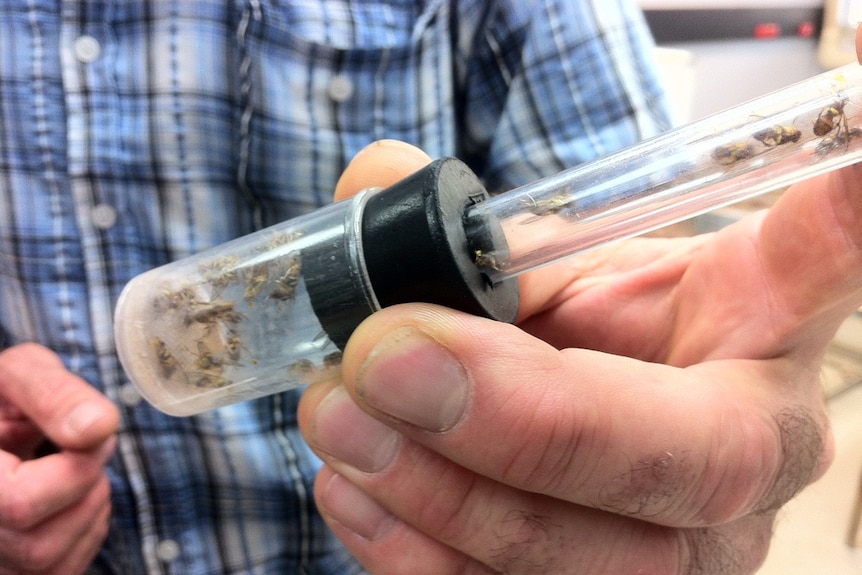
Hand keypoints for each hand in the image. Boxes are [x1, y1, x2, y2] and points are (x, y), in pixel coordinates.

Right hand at [0, 343, 119, 574]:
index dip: (74, 468)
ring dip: (87, 506)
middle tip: (77, 447)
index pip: (19, 502)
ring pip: (54, 561)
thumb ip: (53, 394)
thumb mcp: (22, 374)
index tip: (83, 434)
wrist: (0, 421)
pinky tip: (67, 495)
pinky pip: (62, 570)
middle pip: (41, 543)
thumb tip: (98, 428)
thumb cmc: (4, 398)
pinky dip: (84, 529)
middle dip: (84, 487)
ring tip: (66, 467)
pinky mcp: (15, 569)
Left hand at [298, 131, 861, 574]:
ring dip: (438, 498)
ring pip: (584, 568)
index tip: (756, 198)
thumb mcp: (544, 270)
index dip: (830, 224)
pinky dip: (411, 556)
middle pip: (680, 474)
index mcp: (754, 340)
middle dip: (514, 423)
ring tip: (341, 422)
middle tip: (380, 359)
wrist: (578, 412)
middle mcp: (743, 471)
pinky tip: (356, 492)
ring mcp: (677, 559)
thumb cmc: (581, 333)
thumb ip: (473, 234)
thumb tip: (376, 186)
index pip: (820, 270)